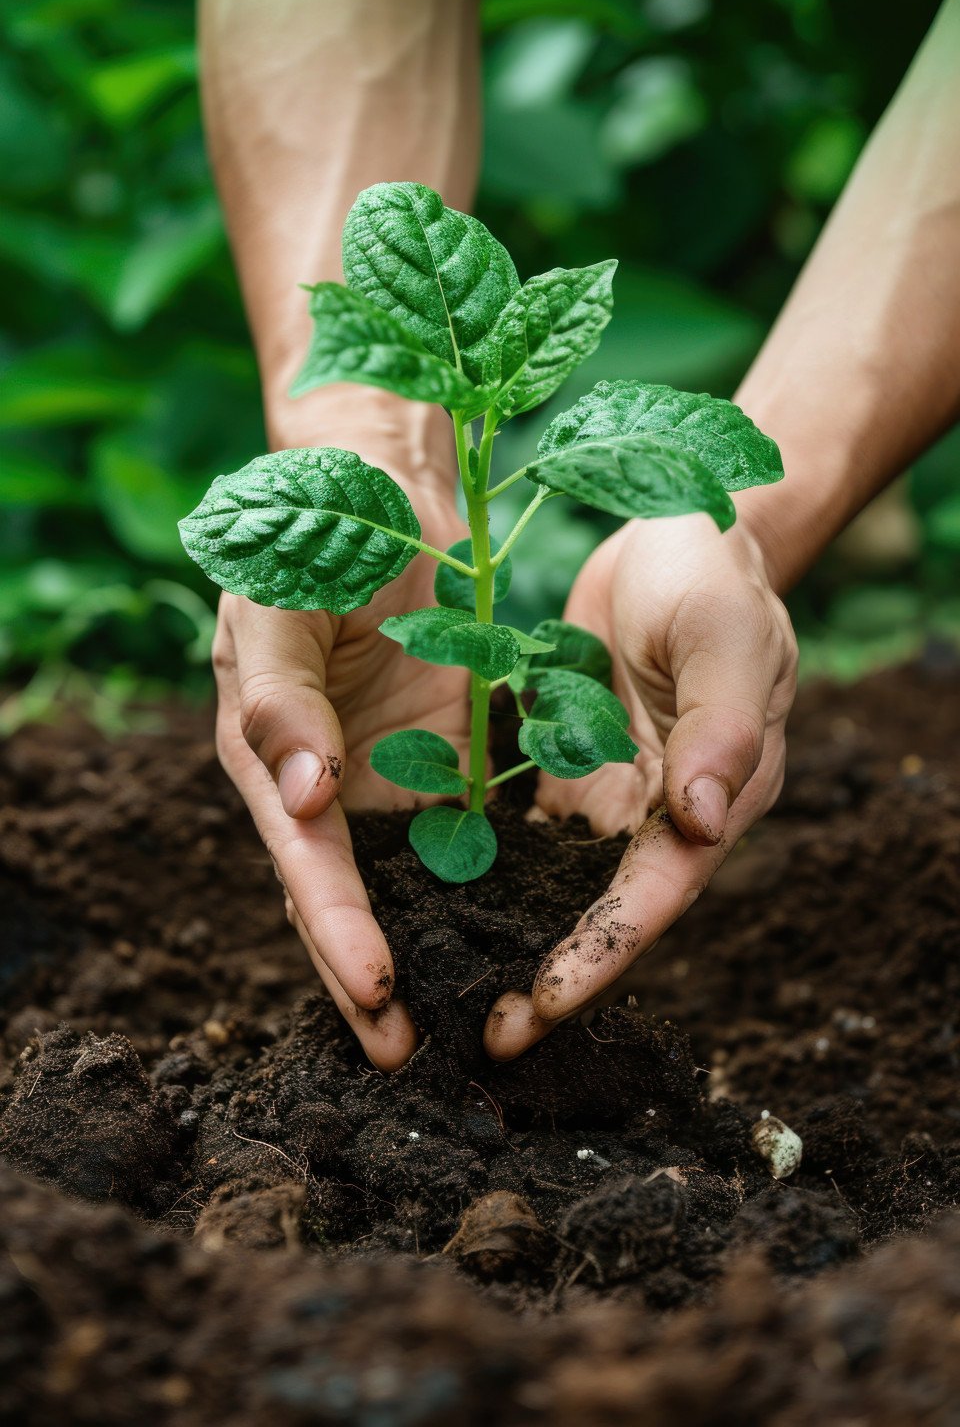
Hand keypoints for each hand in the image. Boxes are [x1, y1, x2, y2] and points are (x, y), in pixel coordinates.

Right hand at [214, 445, 465, 1070]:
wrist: (385, 490)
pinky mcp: (446, 763)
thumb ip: (281, 699)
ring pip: (408, 886)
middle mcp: (329, 786)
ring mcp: (388, 779)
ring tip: (467, 1021)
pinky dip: (483, 891)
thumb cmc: (312, 535)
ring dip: (432, 952)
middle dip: (371, 977)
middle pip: (347, 899)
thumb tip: (300, 794)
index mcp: (272, 757)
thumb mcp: (278, 609)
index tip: (376, 987)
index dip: (335, 928)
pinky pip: (466, 838)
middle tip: (406, 1053)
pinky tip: (515, 936)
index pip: (304, 862)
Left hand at [484, 513, 797, 1059]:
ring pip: (555, 884)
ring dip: (507, 935)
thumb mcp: (724, 636)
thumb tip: (698, 818)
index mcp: (711, 794)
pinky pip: (521, 829)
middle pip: (602, 911)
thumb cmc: (711, 574)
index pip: (656, 893)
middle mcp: (659, 812)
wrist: (674, 528)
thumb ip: (720, 726)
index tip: (540, 1005)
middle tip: (481, 1036)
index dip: (602, 954)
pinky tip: (424, 899)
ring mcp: (610, 793)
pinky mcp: (566, 767)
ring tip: (439, 988)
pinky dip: (483, 869)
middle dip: (547, 975)